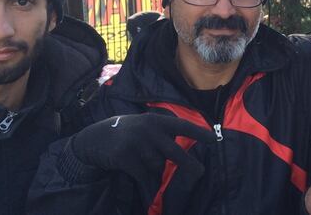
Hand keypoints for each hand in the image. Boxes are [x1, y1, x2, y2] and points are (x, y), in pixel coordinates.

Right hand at [71, 113, 212, 203]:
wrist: (96, 138)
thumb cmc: (127, 133)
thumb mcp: (145, 126)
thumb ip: (162, 134)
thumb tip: (182, 153)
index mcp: (156, 120)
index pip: (182, 126)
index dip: (199, 132)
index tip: (214, 139)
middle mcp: (148, 129)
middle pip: (174, 152)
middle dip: (189, 165)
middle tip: (201, 173)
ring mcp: (136, 142)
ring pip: (156, 166)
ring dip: (155, 172)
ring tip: (146, 167)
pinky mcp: (125, 157)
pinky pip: (143, 176)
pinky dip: (148, 185)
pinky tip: (148, 190)